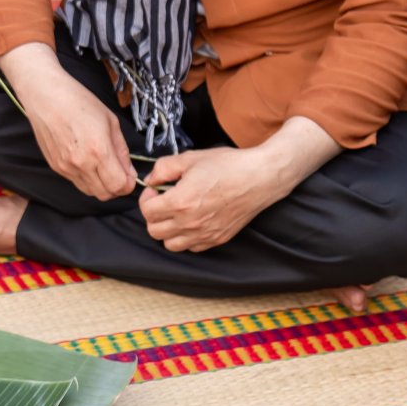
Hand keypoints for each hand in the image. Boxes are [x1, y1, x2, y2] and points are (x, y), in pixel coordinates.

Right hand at [3, 46, 138, 200]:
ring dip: (101, 185)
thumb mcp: (110, 121)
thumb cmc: (78, 101)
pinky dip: (86, 178)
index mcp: (99, 151)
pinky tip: (87, 161)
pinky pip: (76, 182)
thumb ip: (121, 150)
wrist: (45, 96)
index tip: (130, 174)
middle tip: (119, 173)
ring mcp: (66, 167)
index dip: (129, 183)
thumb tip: (129, 170)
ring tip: (102, 166)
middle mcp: (81, 164)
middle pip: (105, 194)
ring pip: (90, 192)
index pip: (119, 186)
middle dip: (116, 187)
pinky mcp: (56, 166)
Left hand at [139, 146, 289, 252]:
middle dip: (154, 216)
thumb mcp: (190, 158)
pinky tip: (192, 222)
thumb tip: (151, 180)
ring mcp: (205, 234)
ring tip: (176, 214)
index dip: (146, 199)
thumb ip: (163, 168)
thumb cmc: (228, 166)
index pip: (147, 211)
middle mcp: (190, 223)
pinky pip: (192, 247)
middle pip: (154, 231)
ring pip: (171, 245)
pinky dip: (187, 238)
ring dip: (168, 230)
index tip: (155, 191)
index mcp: (180, 202)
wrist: (260, 177)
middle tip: (162, 202)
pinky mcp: (218, 239)